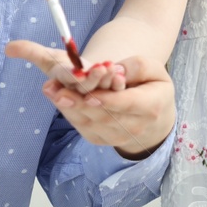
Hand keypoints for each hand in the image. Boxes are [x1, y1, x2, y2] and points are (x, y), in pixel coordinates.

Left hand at [6, 41, 173, 157]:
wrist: (153, 118)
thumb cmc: (152, 87)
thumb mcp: (155, 70)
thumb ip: (138, 67)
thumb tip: (115, 70)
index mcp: (151, 107)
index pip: (127, 104)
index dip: (107, 100)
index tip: (89, 94)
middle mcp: (134, 127)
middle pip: (103, 116)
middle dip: (79, 102)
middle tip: (59, 89)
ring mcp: (116, 137)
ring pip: (90, 123)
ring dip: (68, 107)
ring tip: (51, 90)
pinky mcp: (101, 140)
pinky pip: (83, 128)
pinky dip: (68, 112)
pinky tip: (55, 97)